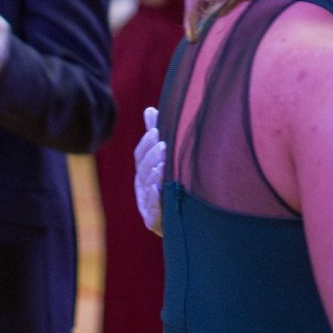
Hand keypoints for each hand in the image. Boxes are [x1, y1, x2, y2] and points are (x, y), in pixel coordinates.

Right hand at [134, 106, 165, 236]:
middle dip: (152, 156)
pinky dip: (155, 200)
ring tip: (164, 165)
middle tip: (164, 145)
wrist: (192, 221)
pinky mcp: (154, 223)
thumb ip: (156, 137)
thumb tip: (149, 110)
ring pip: (146, 188)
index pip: (140, 155)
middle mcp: (143, 189)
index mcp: (144, 172)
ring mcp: (147, 206)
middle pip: (142, 170)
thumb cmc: (178, 186)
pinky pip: (152, 212)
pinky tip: (160, 189)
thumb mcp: (167, 159)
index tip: (158, 132)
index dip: (147, 143)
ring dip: (154, 175)